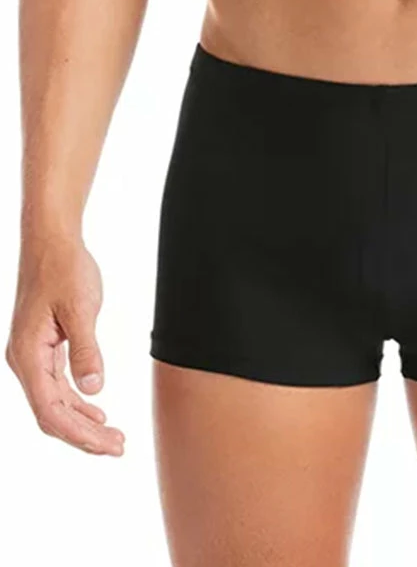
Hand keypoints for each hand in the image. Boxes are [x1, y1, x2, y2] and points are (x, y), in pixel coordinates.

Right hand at [6, 235, 124, 454]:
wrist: (51, 242)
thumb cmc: (65, 268)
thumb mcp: (81, 307)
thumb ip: (86, 349)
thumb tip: (93, 388)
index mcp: (28, 355)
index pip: (51, 409)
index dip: (80, 434)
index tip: (109, 445)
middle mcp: (25, 360)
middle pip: (52, 413)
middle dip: (85, 436)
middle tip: (119, 448)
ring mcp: (32, 355)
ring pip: (55, 402)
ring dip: (83, 423)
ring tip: (113, 438)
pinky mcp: (43, 348)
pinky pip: (57, 386)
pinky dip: (77, 403)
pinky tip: (97, 413)